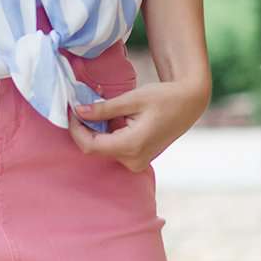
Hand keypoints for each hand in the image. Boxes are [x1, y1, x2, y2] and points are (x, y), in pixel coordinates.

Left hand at [68, 72, 210, 171]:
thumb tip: (78, 111)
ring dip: (96, 131)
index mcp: (131, 145)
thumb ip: (104, 109)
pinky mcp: (138, 160)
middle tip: (81, 106)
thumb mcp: (132, 99)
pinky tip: (111, 118)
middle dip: (85, 128)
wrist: (189, 104)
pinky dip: (107, 134)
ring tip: (99, 109)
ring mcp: (136, 163)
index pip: (90, 145)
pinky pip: (114, 149)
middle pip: (95, 148)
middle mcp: (133, 160)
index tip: (71, 111)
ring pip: (103, 149)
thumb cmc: (164, 97)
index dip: (76, 129)